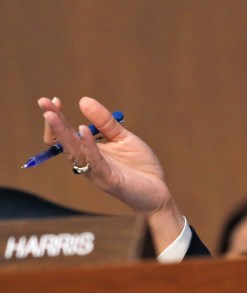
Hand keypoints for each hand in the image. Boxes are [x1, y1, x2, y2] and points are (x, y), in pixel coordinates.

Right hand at [38, 96, 184, 249]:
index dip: (59, 117)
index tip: (53, 100)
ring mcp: (96, 171)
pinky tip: (83, 130)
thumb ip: (105, 122)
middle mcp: (88, 161)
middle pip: (65, 141)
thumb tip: (83, 100)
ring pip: (74, 151)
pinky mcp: (108, 179)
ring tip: (52, 115)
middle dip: (54, 121)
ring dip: (62, 132)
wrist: (157, 192)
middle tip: (42, 102)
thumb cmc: (140, 166)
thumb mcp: (124, 138)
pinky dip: (88, 145)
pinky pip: (95, 161)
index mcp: (90, 151)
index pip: (68, 133)